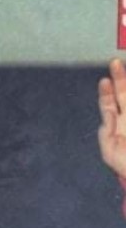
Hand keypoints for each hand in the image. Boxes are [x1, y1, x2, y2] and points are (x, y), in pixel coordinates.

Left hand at [98, 59, 125, 178]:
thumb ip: (106, 133)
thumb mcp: (110, 152)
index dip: (106, 92)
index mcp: (118, 125)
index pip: (109, 104)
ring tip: (122, 67)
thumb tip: (109, 113)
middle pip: (124, 93)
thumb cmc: (125, 165)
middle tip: (115, 62)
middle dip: (120, 77)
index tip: (104, 80)